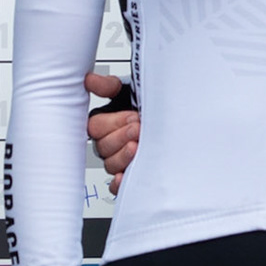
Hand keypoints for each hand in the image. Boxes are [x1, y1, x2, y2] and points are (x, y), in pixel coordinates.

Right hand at [83, 73, 138, 195]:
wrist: (176, 118)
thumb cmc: (149, 106)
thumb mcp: (130, 92)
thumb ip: (109, 87)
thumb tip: (89, 79)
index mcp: (104, 124)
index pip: (96, 128)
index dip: (113, 123)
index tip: (132, 117)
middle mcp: (108, 143)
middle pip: (103, 147)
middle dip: (121, 137)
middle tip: (138, 129)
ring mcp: (118, 160)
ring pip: (110, 164)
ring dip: (124, 156)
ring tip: (139, 147)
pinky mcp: (129, 174)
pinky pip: (117, 185)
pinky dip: (119, 182)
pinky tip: (125, 175)